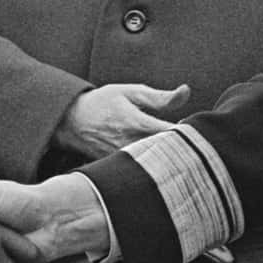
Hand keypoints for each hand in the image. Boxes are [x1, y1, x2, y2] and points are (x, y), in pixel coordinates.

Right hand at [58, 82, 190, 156]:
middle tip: (187, 141)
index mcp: (137, 123)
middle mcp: (131, 144)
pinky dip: (153, 166)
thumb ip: (160, 96)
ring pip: (156, 164)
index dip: (188, 132)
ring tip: (173, 150)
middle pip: (168, 152)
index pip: (174, 133)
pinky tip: (156, 160)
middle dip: (181, 147)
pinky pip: (142, 171)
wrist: (71, 121)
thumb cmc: (103, 103)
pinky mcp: (118, 169)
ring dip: (168, 158)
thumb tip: (186, 91)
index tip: (192, 128)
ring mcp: (123, 159)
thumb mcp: (131, 92)